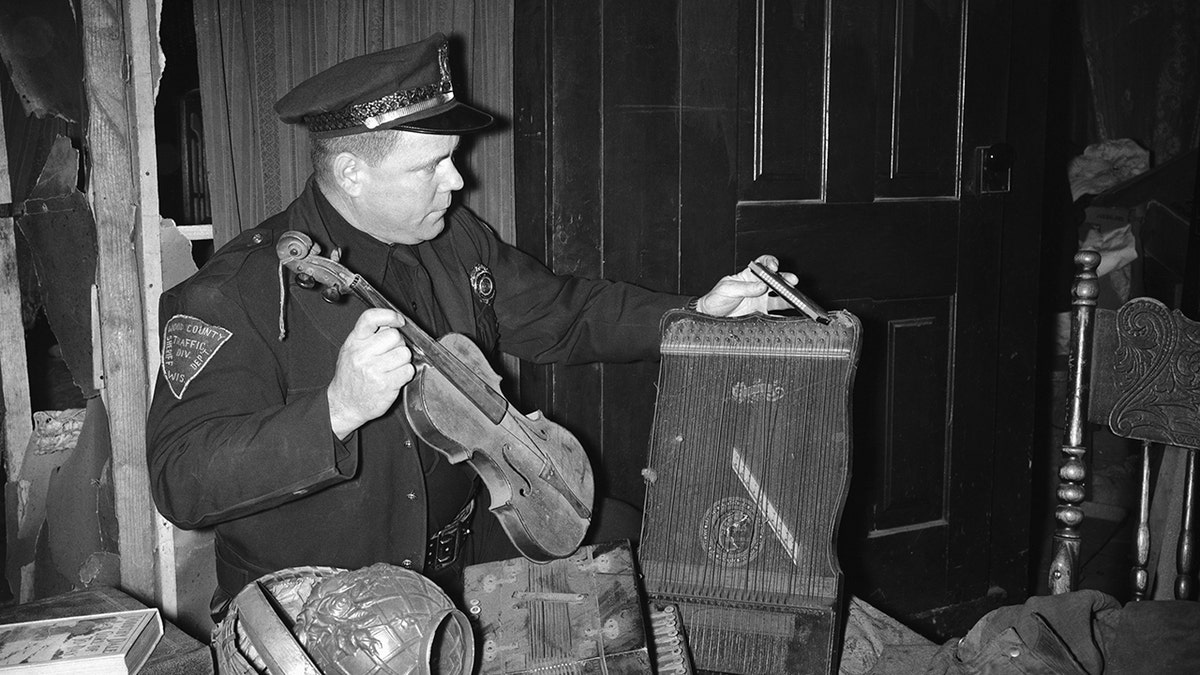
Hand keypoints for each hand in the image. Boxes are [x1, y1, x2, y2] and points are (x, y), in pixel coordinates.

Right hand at [327, 308, 413, 438]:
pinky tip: (395, 378)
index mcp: (354, 342)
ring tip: (392, 367)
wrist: (344, 405)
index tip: (399, 320)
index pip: (371, 318)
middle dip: (398, 344)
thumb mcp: (351, 351)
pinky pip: (408, 370)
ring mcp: (374, 370)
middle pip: (395, 336)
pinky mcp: (386, 385)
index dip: (389, 315)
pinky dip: (405, 374)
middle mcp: (362, 354)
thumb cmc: (350, 377)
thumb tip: (393, 324)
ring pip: (404, 353)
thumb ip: (369, 336)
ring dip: (403, 360)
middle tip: (390, 354)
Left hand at [694, 255, 798, 316]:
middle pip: (776, 279)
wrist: (710, 317)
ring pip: (780, 296)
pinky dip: (784, 314)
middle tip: (792, 281)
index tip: (774, 268)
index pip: (763, 264)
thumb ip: (745, 287)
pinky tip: (790, 314)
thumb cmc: (716, 299)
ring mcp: (760, 300)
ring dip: (789, 296)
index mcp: (748, 276)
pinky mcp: (761, 314)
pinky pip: (776, 314)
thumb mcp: (727, 289)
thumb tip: (761, 285)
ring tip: (796, 298)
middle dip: (786, 279)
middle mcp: (757, 286)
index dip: (771, 263)